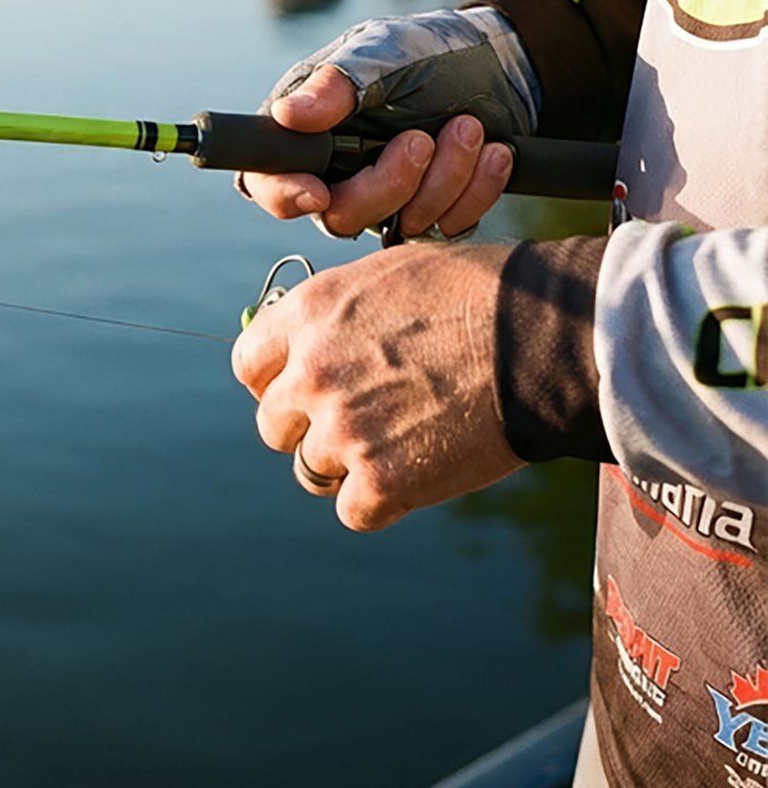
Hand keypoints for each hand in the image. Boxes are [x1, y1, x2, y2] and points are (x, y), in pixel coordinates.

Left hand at [231, 243, 523, 530]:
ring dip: (348, 465)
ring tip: (400, 442)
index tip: (300, 390)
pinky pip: (354, 510)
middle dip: (309, 427)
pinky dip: (382, 501)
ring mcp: (343, 431)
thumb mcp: (384, 277)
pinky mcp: (383, 481)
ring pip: (313, 470)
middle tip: (358, 421)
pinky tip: (418, 471)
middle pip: (274, 425)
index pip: (248, 365)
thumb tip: (307, 343)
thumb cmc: (475, 294)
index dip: (274, 382)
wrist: (540, 337)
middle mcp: (311, 374)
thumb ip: (334, 314)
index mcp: (306, 316)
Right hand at [241, 65, 514, 236]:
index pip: (269, 182)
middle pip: (339, 217)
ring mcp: (386, 199)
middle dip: (388, 184)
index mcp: (306, 134)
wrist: (499, 62)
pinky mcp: (432, 211)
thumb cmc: (424, 50)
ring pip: (400, 227)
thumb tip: (286, 116)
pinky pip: (449, 227)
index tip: (319, 192)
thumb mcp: (380, 53)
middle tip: (422, 139)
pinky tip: (495, 152)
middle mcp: (337, 175)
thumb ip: (335, 85)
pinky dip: (477, 191)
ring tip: (469, 127)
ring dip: (445, 179)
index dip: (286, 195)